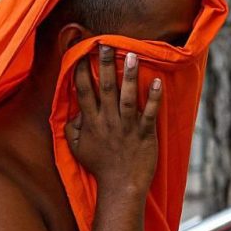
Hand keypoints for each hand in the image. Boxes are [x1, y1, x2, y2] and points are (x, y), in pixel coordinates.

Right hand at [65, 44, 162, 191]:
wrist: (121, 186)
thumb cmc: (100, 167)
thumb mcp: (77, 150)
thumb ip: (72, 129)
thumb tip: (73, 113)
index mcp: (91, 123)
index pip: (83, 92)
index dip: (80, 72)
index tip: (78, 54)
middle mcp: (108, 121)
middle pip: (105, 88)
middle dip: (103, 64)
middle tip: (104, 44)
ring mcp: (127, 127)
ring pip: (127, 97)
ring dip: (129, 75)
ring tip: (131, 54)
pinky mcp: (145, 133)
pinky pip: (150, 113)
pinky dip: (154, 97)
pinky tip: (157, 81)